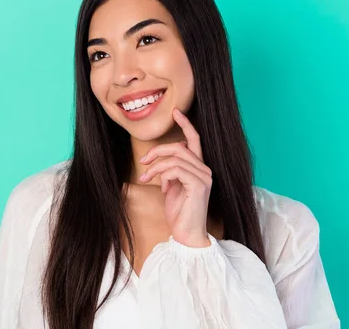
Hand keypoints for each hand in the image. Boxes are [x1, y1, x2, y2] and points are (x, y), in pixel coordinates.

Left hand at [138, 108, 211, 246]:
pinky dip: (163, 175)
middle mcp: (205, 170)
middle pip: (180, 147)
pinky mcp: (199, 185)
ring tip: (147, 178)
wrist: (187, 235)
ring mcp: (204, 177)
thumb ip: (171, 172)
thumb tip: (161, 162)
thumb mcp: (172, 187)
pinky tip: (161, 187)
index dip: (186, 124)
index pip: (195, 140)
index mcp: (199, 168)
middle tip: (143, 161)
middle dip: (158, 150)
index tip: (176, 112)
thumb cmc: (179, 213)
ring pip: (175, 157)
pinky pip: (176, 169)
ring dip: (156, 166)